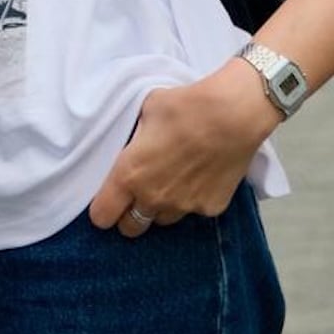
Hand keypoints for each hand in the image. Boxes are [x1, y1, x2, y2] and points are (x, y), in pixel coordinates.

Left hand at [88, 61, 278, 239]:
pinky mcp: (210, 209)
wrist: (232, 116)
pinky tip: (199, 176)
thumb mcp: (144, 112)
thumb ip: (134, 137)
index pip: (102, 214)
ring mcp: (184, 207)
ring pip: (161, 220)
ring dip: (159, 207)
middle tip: (135, 195)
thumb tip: (133, 142)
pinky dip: (191, 199)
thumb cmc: (183, 106)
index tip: (106, 200)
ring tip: (169, 181)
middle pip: (130, 227)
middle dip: (128, 215)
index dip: (101, 209)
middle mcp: (154, 197)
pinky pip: (192, 211)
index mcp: (130, 174)